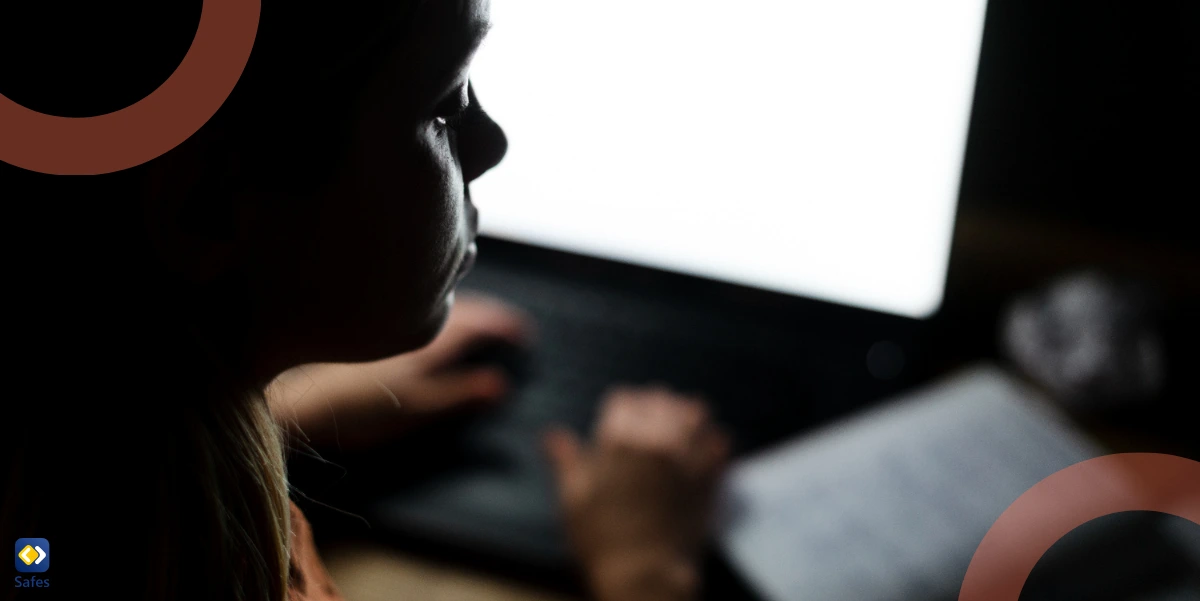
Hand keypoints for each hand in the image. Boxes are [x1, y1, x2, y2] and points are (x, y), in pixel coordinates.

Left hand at [268, 294, 533, 448]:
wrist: (295, 393)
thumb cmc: (356, 406)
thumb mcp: (416, 407)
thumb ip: (458, 394)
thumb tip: (502, 383)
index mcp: (432, 336)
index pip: (479, 322)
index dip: (505, 326)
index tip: (524, 333)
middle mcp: (413, 313)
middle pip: (460, 302)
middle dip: (487, 311)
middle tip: (506, 322)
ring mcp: (389, 310)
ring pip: (435, 294)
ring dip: (461, 301)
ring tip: (473, 314)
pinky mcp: (366, 313)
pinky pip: (412, 295)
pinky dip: (432, 301)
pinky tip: (420, 312)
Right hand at [544, 387, 729, 600]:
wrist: (644, 575)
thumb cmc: (602, 540)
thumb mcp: (572, 499)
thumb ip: (565, 460)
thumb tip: (551, 435)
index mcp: (619, 438)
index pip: (625, 398)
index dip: (621, 409)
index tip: (619, 422)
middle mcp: (657, 437)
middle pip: (660, 398)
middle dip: (652, 408)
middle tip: (647, 428)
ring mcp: (688, 454)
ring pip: (694, 411)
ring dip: (685, 417)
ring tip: (677, 432)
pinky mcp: (711, 475)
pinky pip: (720, 439)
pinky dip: (711, 441)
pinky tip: (701, 452)